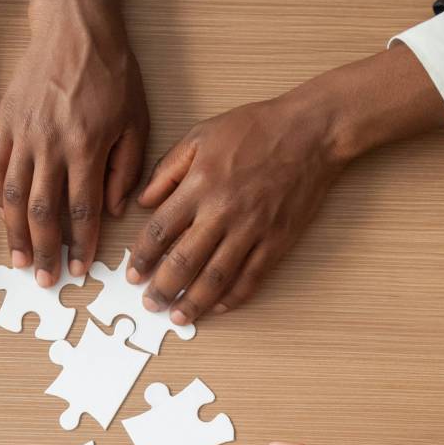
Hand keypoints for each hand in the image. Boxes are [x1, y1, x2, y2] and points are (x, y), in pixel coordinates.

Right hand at [0, 0, 147, 286]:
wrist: (74, 28)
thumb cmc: (112, 74)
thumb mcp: (136, 120)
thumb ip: (125, 169)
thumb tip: (113, 211)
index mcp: (86, 147)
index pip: (81, 210)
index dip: (80, 246)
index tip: (79, 270)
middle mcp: (50, 145)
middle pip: (42, 212)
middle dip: (44, 252)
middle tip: (45, 280)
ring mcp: (22, 134)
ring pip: (11, 196)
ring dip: (15, 235)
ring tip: (20, 262)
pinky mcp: (3, 123)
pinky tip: (1, 221)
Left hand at [127, 43, 443, 322]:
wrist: (310, 133)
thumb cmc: (256, 128)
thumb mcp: (201, 136)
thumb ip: (169, 170)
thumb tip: (144, 202)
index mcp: (199, 185)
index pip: (161, 231)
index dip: (142, 257)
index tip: (132, 274)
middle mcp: (222, 212)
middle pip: (184, 261)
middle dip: (162, 288)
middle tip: (150, 304)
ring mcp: (252, 230)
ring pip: (216, 277)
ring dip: (194, 302)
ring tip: (179, 316)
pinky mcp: (277, 241)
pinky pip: (251, 277)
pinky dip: (233, 297)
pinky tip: (219, 307)